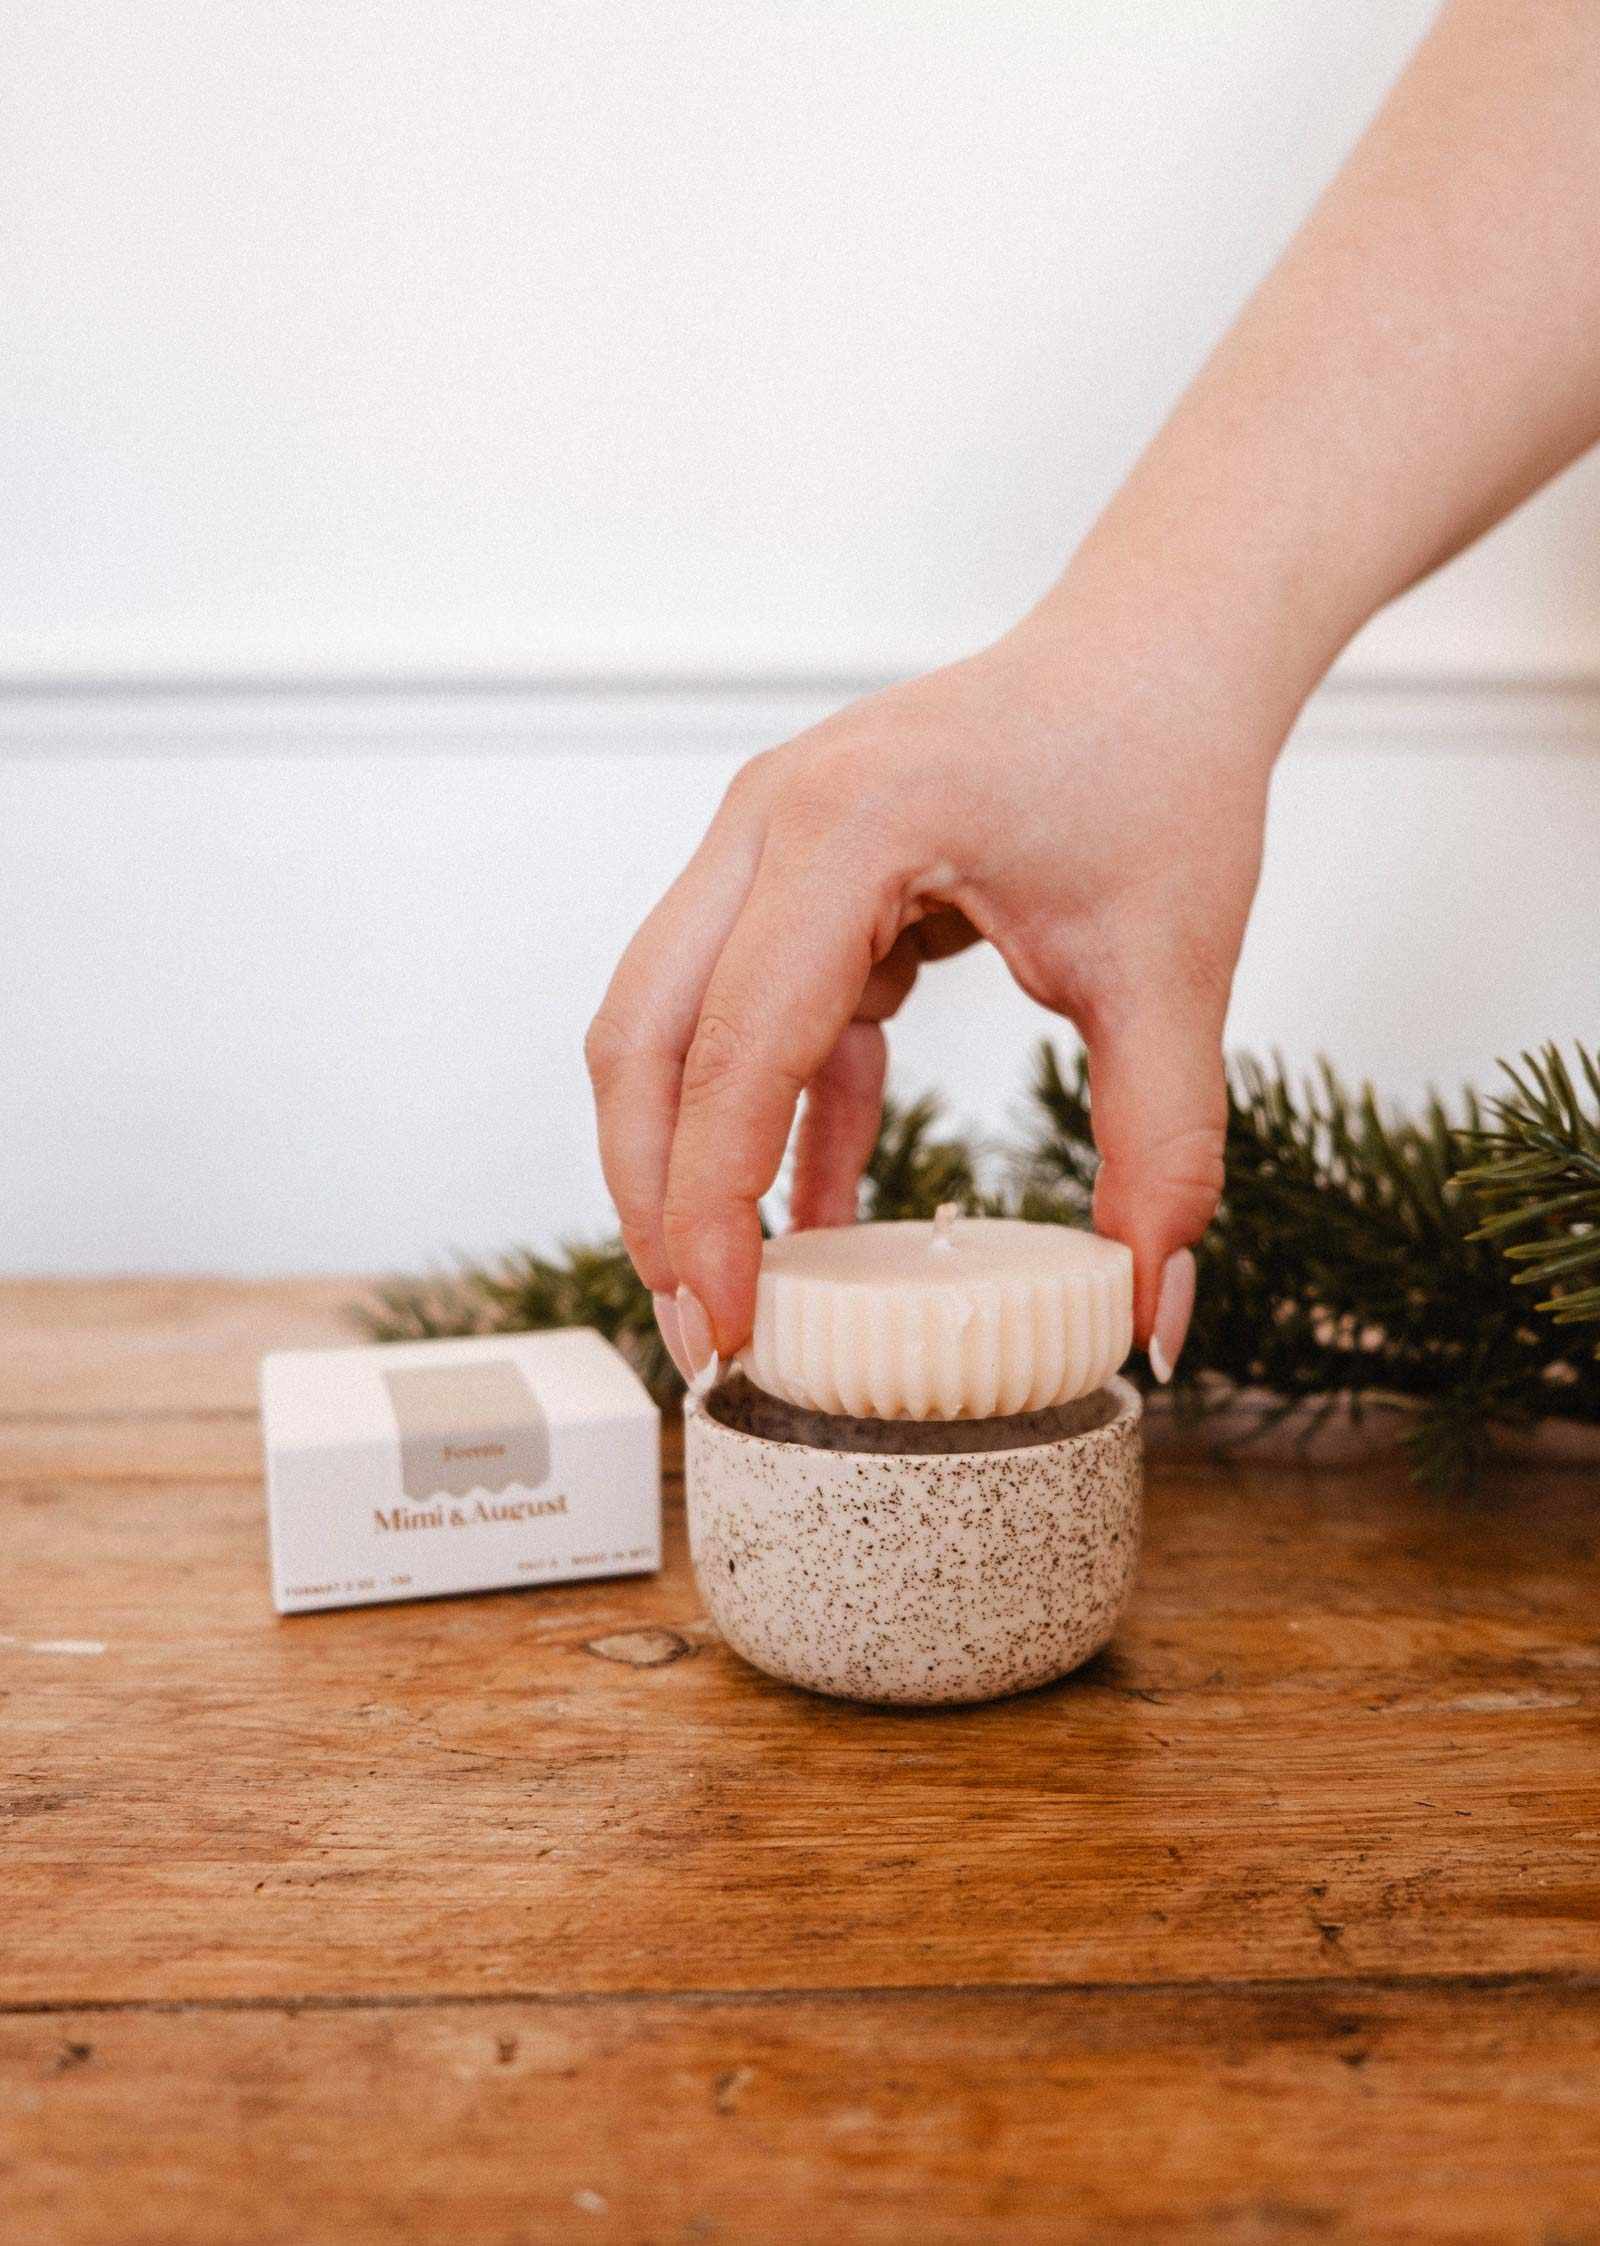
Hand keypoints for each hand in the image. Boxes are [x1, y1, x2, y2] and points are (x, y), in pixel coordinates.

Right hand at [586, 608, 1277, 1380]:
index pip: (739, 1048)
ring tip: (735, 1294)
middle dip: (656, 1198)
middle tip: (703, 1337)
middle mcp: (769, 820)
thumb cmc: (1160, 767)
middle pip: (646, 1038)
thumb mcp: (1173, 971)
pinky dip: (774, 1118)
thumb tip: (1154, 1317)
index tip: (732, 1331)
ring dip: (690, 1161)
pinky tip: (821, 1217)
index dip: (716, 1206)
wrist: (1156, 649)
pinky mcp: (790, 874)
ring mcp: (764, 840)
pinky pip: (747, 1017)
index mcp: (849, 826)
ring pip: (668, 1028)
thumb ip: (1161, 1152)